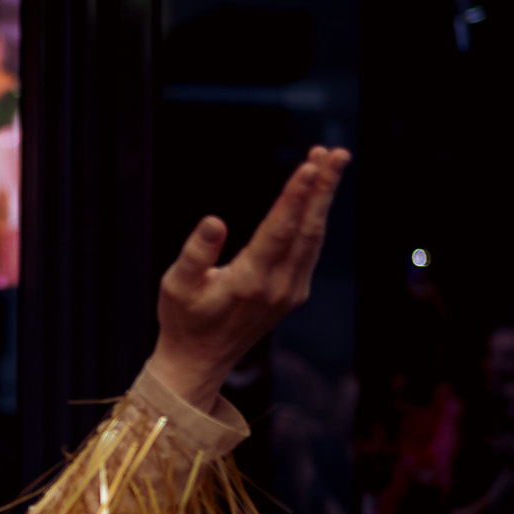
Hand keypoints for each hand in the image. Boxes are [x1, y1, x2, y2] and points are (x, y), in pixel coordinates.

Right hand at [148, 146, 352, 409]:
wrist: (200, 361)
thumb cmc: (183, 319)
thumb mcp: (176, 286)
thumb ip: (194, 254)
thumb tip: (214, 221)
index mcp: (249, 282)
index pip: (280, 231)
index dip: (296, 196)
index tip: (311, 166)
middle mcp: (278, 287)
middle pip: (308, 229)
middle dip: (324, 188)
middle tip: (337, 152)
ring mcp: (290, 292)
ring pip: (314, 237)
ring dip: (323, 199)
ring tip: (327, 162)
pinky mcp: (294, 294)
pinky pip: (310, 249)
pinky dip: (316, 219)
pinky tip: (316, 198)